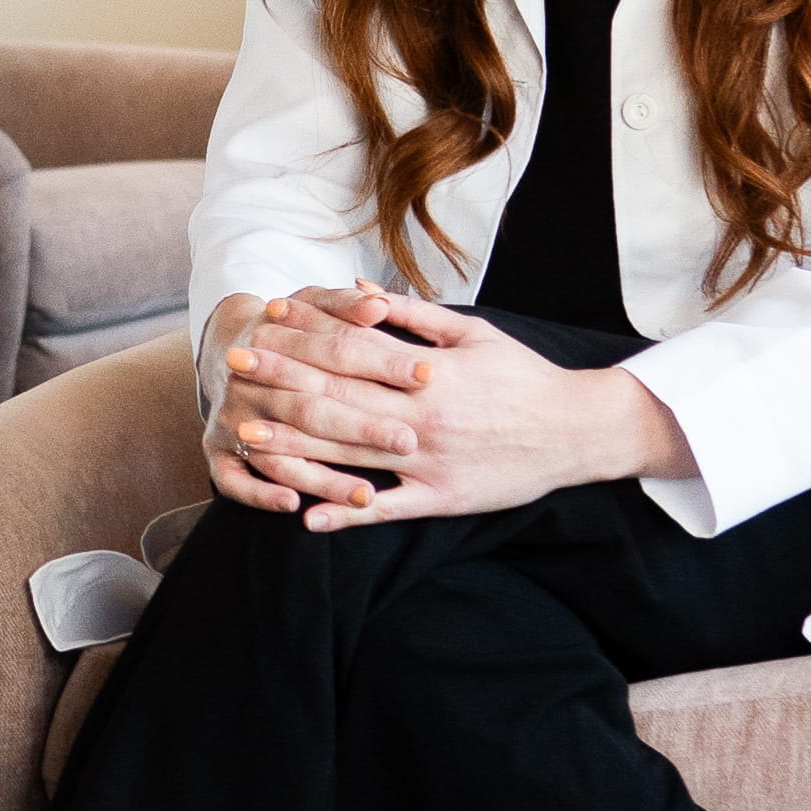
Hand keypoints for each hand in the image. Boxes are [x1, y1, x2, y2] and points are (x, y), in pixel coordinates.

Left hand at [210, 287, 678, 530]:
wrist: (577, 431)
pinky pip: (387, 510)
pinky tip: (306, 519)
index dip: (303, 340)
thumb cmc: (523, 376)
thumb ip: (412, 314)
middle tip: (232, 375)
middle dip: (281, 386)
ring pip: (350, 457)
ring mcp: (429, 462)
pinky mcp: (441, 499)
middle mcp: (423, 418)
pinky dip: (347, 515)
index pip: (352, 353)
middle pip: (338, 401)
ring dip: (294, 449)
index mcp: (430, 373)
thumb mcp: (473, 333)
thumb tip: (357, 291)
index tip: (263, 328)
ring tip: (248, 438)